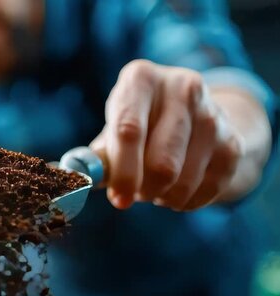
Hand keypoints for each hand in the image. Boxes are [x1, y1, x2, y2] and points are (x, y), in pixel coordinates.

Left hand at [91, 60, 246, 210]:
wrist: (190, 116)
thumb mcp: (114, 130)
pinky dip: (186, 201)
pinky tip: (176, 190)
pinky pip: (208, 189)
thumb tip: (77, 178)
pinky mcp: (232, 140)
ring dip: (163, 197)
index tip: (119, 199)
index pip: (129, 129)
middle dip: (144, 190)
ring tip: (154, 187)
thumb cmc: (138, 125)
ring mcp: (212, 112)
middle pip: (162, 162)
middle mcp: (181, 87)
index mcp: (141, 79)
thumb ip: (99, 156)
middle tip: (135, 193)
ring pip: (184, 180)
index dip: (123, 171)